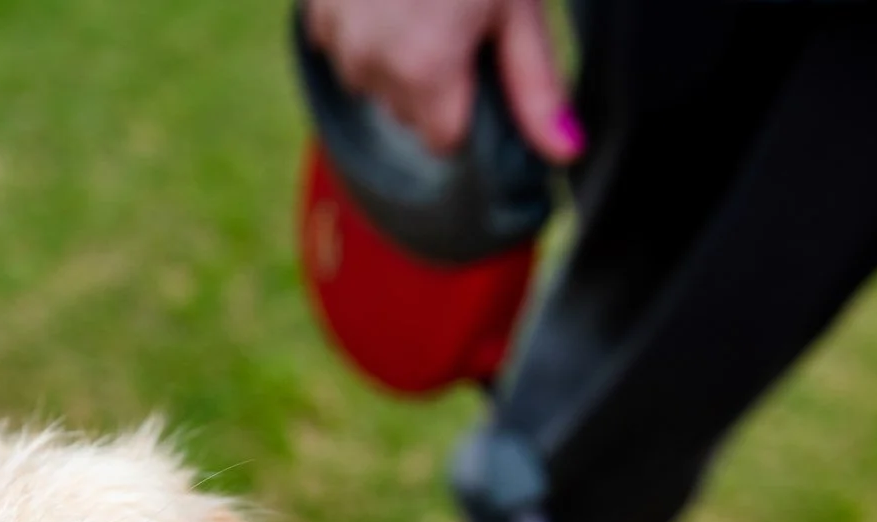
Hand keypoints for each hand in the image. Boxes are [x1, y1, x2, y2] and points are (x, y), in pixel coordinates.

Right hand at [303, 0, 584, 161]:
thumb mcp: (516, 10)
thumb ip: (535, 87)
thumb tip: (563, 153)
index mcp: (423, 73)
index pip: (443, 141)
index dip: (469, 107)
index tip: (483, 60)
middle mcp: (369, 65)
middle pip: (407, 112)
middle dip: (434, 80)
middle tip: (459, 14)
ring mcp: (334, 36)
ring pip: (371, 80)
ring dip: (394, 56)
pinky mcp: (313, 9)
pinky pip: (340, 44)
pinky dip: (364, 26)